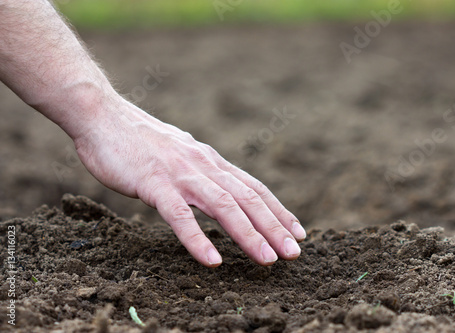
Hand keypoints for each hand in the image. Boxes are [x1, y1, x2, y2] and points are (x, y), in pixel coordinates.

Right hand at [73, 98, 305, 266]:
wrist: (104, 115)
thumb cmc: (141, 140)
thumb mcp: (182, 155)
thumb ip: (202, 172)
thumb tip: (220, 187)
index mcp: (211, 161)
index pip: (253, 188)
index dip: (278, 210)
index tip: (297, 232)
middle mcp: (203, 166)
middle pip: (247, 198)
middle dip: (274, 226)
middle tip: (294, 253)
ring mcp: (180, 174)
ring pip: (223, 206)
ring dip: (247, 234)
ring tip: (267, 260)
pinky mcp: (153, 182)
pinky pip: (179, 215)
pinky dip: (197, 239)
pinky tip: (211, 260)